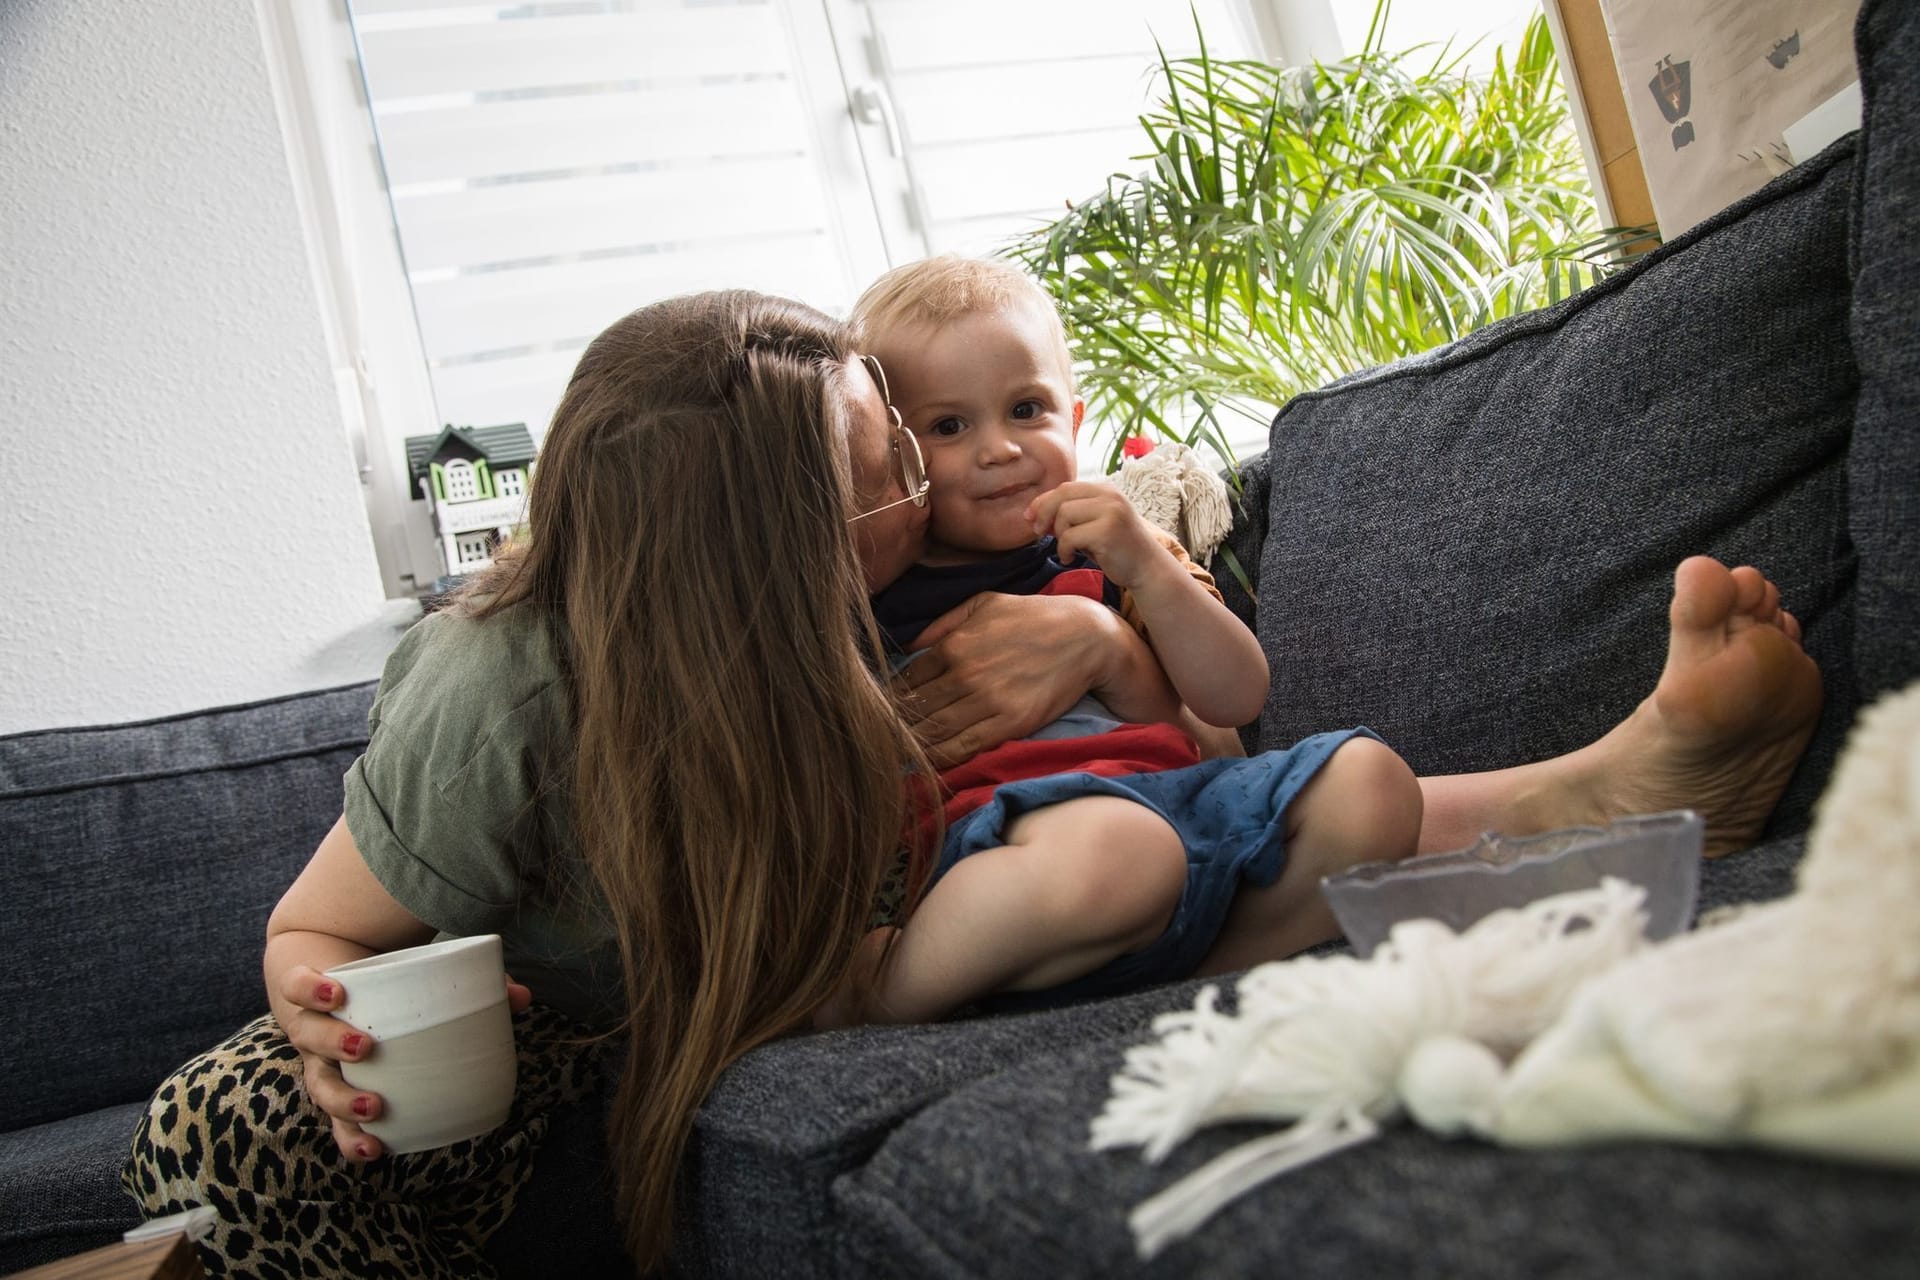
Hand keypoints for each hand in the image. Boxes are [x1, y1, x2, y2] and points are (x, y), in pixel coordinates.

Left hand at [277, 965, 531, 1162]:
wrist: (321, 934)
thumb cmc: (380, 980)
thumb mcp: (424, 995)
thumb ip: (471, 1000)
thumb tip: (523, 998)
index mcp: (344, 1065)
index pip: (338, 1113)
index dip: (350, 1136)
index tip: (376, 1149)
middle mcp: (319, 1049)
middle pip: (321, 1085)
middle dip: (343, 1102)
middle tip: (376, 1107)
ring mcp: (304, 1015)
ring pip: (307, 1041)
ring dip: (332, 1046)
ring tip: (365, 1045)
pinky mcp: (293, 979)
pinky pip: (296, 990)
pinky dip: (312, 993)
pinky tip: (337, 993)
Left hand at [898, 591, 1122, 765]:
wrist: (1087, 637)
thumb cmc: (1033, 617)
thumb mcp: (984, 603)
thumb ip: (943, 623)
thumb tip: (908, 644)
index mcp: (953, 645)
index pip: (906, 680)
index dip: (891, 698)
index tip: (883, 711)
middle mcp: (965, 674)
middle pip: (915, 709)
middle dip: (895, 725)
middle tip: (882, 738)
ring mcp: (987, 701)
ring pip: (934, 731)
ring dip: (911, 745)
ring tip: (897, 754)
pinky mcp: (1010, 724)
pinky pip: (963, 747)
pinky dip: (939, 758)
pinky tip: (925, 763)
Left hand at [1027, 481, 1168, 588]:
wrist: (1146, 568)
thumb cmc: (1115, 549)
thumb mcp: (1092, 526)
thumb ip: (1068, 517)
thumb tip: (1033, 514)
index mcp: (1105, 490)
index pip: (1065, 488)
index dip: (1043, 501)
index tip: (1031, 518)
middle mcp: (1110, 496)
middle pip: (1062, 497)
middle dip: (1044, 514)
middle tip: (1039, 532)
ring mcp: (1111, 511)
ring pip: (1064, 515)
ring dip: (1059, 536)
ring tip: (1067, 550)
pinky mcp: (1108, 531)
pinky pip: (1070, 536)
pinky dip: (1064, 550)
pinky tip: (1070, 558)